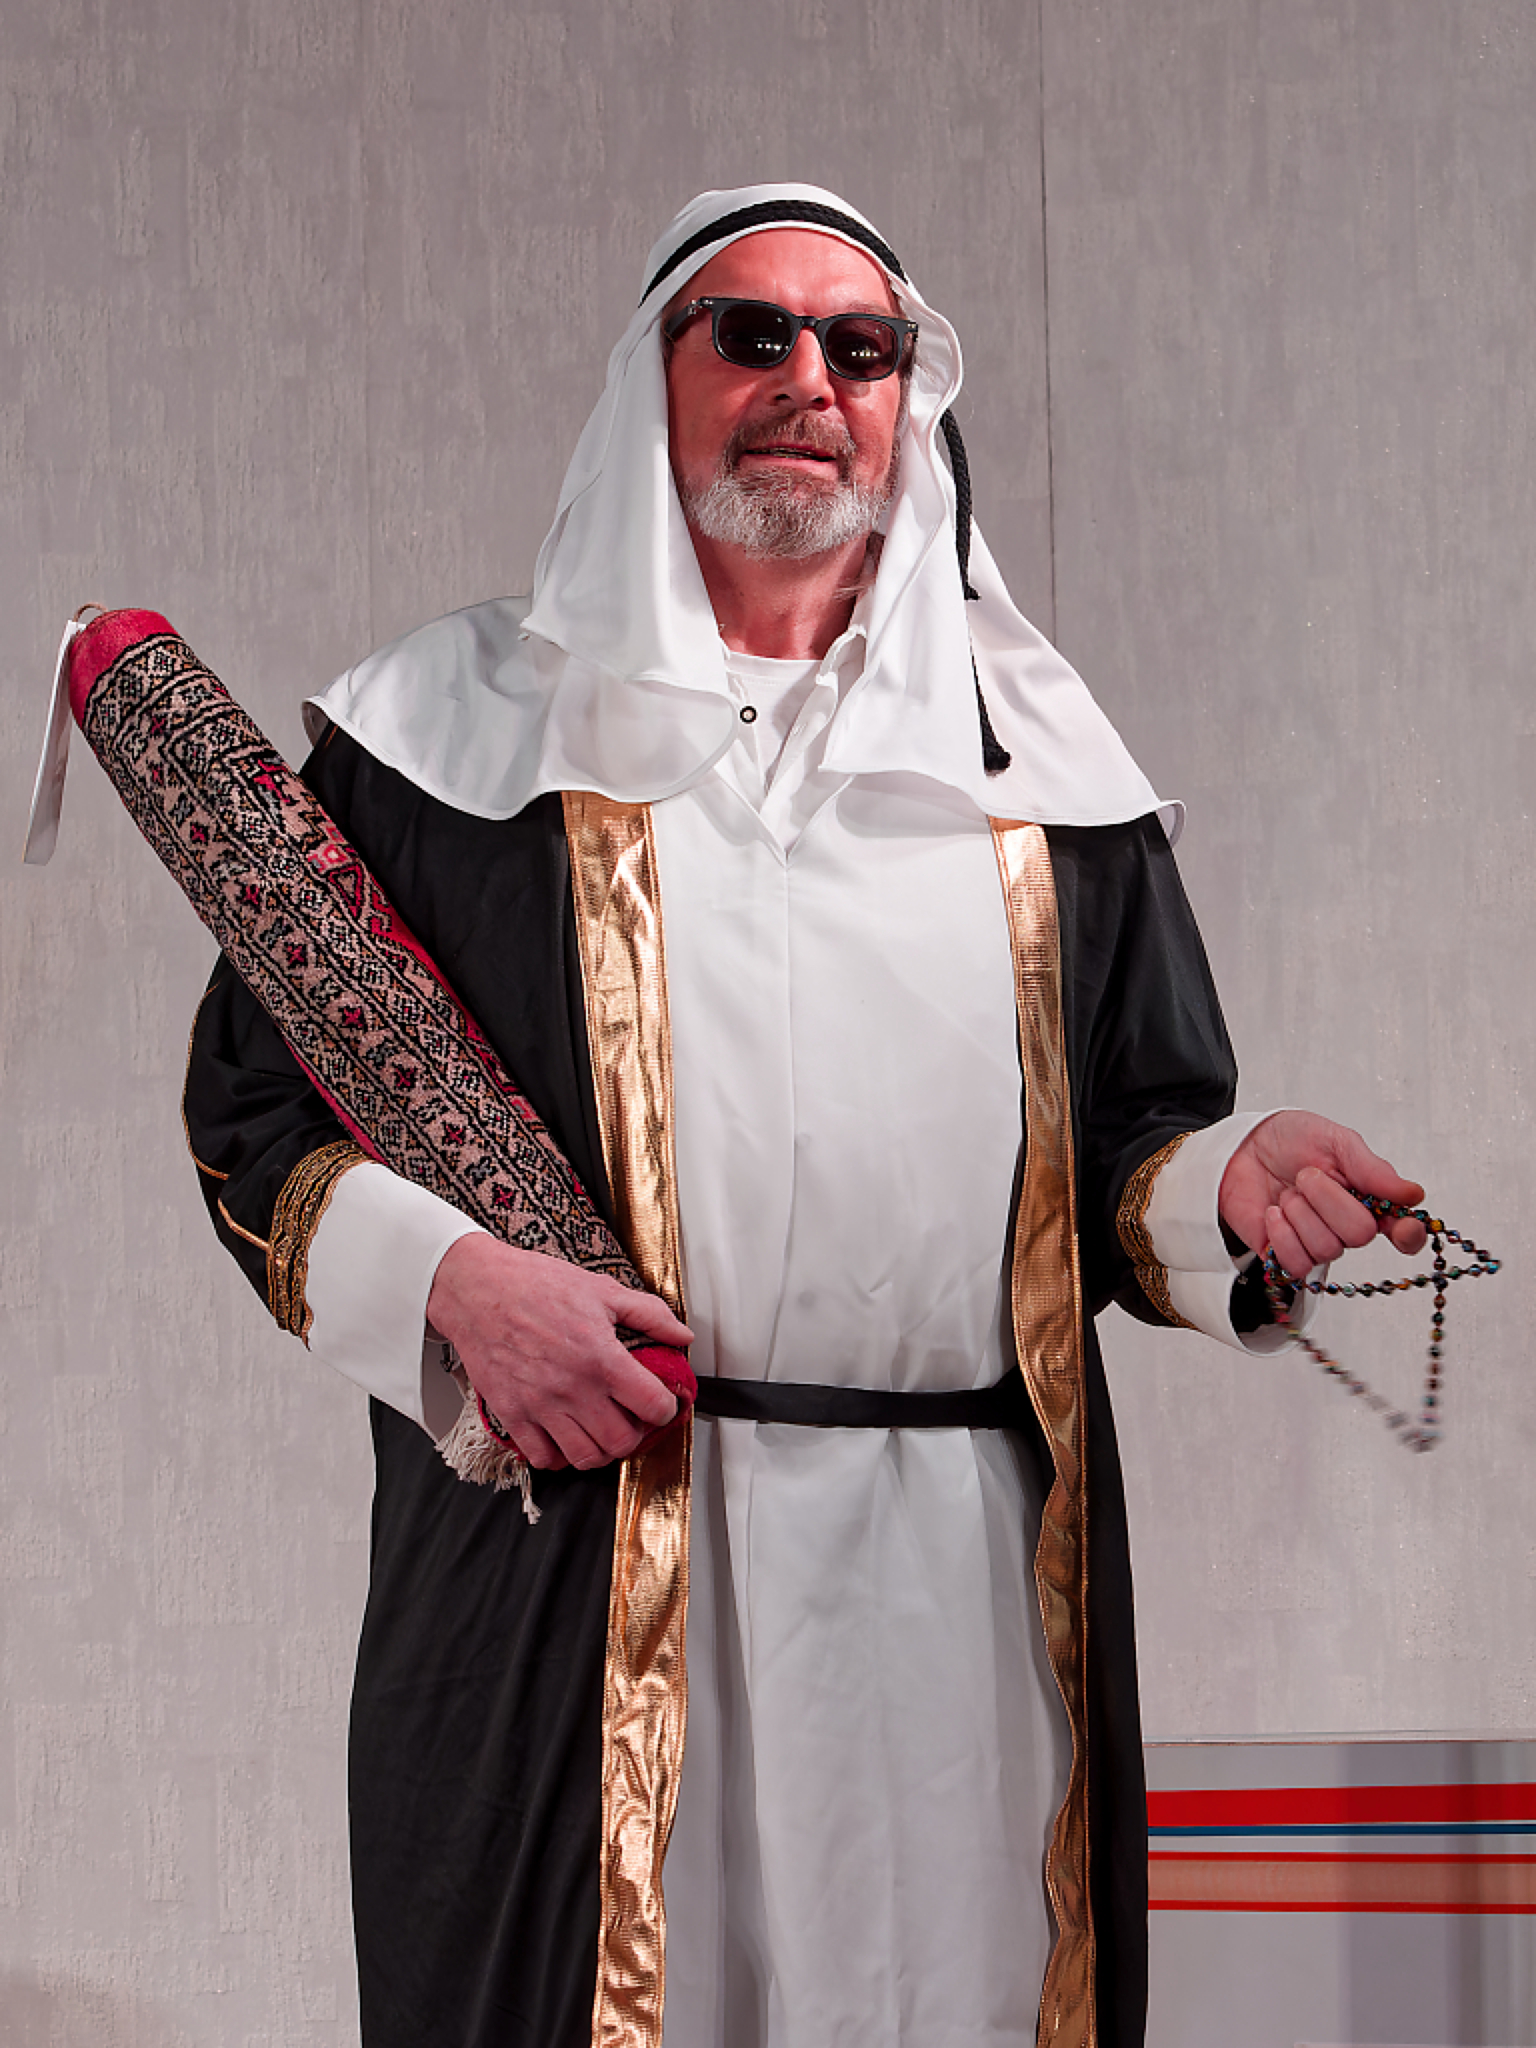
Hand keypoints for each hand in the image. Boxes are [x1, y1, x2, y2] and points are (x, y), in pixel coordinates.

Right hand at [425, 1235, 692, 1470]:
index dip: (667, 1408)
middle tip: (633, 1419)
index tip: (662, 1402)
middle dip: (637, 1434)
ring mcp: (541, 1406)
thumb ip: (650, 1314)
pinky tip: (566, 1434)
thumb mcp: (602, 1290)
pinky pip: (543, 1457)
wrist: (477, 1289)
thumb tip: (683, 1335)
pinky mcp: (513, 1414)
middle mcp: (573, 1388)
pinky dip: (560, 1455)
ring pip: (586, 1457)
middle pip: (622, 1442)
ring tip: (602, 1429)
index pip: (653, 1406)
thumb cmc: (536, 1284)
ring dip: (602, 1449)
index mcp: (601, 1357)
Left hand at [1219, 1110, 1427, 1280]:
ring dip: (1300, 1213)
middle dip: (1327, 1199)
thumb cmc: (1290, 1140)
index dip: (1407, 1234)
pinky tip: (1274, 1214)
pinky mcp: (1286, 1255)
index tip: (1403, 1227)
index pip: (1403, 1231)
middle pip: (1359, 1235)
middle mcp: (1347, 1225)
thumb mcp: (1335, 1140)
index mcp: (1368, 1198)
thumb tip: (1412, 1194)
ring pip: (1326, 1248)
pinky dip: (1282, 1235)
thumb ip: (1372, 1169)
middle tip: (1307, 1176)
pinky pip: (1297, 1264)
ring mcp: (1317, 1243)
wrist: (1242, 1147)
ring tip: (1288, 1192)